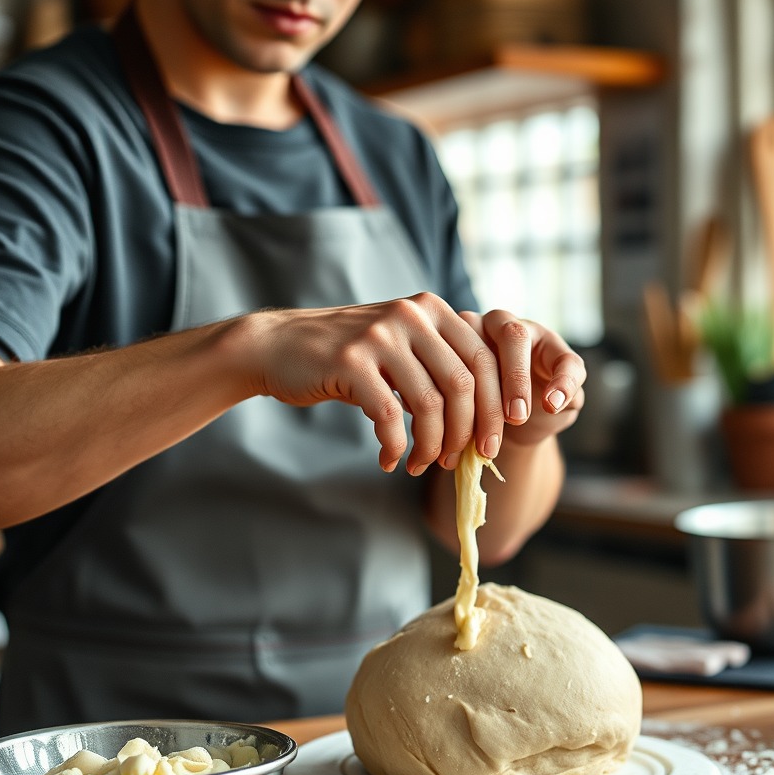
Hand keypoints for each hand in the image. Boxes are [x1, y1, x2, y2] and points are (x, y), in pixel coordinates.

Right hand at [243, 293, 584, 474]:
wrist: (278, 346)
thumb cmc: (346, 357)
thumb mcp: (400, 345)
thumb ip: (440, 365)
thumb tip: (485, 420)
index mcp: (431, 309)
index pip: (483, 360)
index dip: (494, 406)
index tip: (492, 443)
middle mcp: (411, 316)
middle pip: (463, 383)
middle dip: (469, 431)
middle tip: (461, 461)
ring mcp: (380, 336)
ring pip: (429, 404)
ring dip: (431, 445)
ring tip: (422, 464)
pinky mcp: (350, 362)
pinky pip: (388, 417)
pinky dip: (394, 447)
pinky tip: (388, 460)